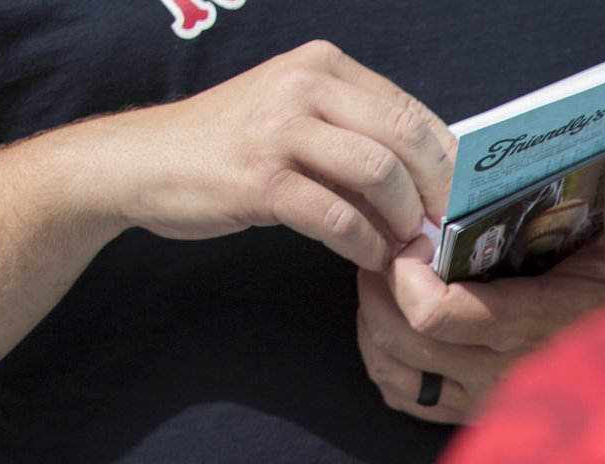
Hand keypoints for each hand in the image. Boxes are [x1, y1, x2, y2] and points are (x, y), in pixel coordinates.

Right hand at [98, 40, 451, 269]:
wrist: (141, 162)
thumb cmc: (232, 147)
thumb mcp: (298, 117)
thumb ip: (357, 133)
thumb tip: (435, 181)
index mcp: (323, 65)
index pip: (413, 112)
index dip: (450, 164)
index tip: (462, 203)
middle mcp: (304, 85)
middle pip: (408, 139)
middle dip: (439, 193)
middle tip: (444, 231)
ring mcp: (280, 129)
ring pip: (380, 173)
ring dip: (404, 220)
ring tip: (405, 245)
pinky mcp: (260, 178)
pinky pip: (338, 216)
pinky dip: (365, 244)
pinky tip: (369, 257)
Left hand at [356, 148, 604, 423]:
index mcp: (529, 323)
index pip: (433, 312)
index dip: (403, 273)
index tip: (415, 239)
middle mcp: (499, 369)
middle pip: (398, 336)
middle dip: (378, 286)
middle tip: (386, 248)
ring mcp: (484, 398)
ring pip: (392, 368)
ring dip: (374, 322)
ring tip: (386, 284)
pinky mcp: (475, 416)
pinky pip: (405, 398)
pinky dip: (386, 363)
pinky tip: (399, 329)